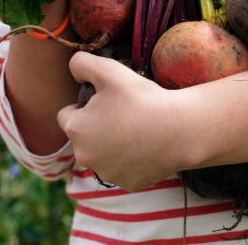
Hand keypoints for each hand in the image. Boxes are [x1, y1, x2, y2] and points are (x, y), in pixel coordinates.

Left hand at [56, 52, 199, 190]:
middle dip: (97, 127)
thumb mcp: (109, 70)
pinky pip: (123, 169)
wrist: (180, 129)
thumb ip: (81, 63)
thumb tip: (73, 70)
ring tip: (136, 130)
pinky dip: (131, 161)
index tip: (106, 102)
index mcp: (76, 129)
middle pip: (83, 138)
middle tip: (123, 115)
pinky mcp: (127, 183)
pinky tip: (146, 147)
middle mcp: (85, 156)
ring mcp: (106, 173)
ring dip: (112, 145)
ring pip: (102, 156)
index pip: (67, 115)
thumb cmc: (143, 99)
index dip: (85, 106)